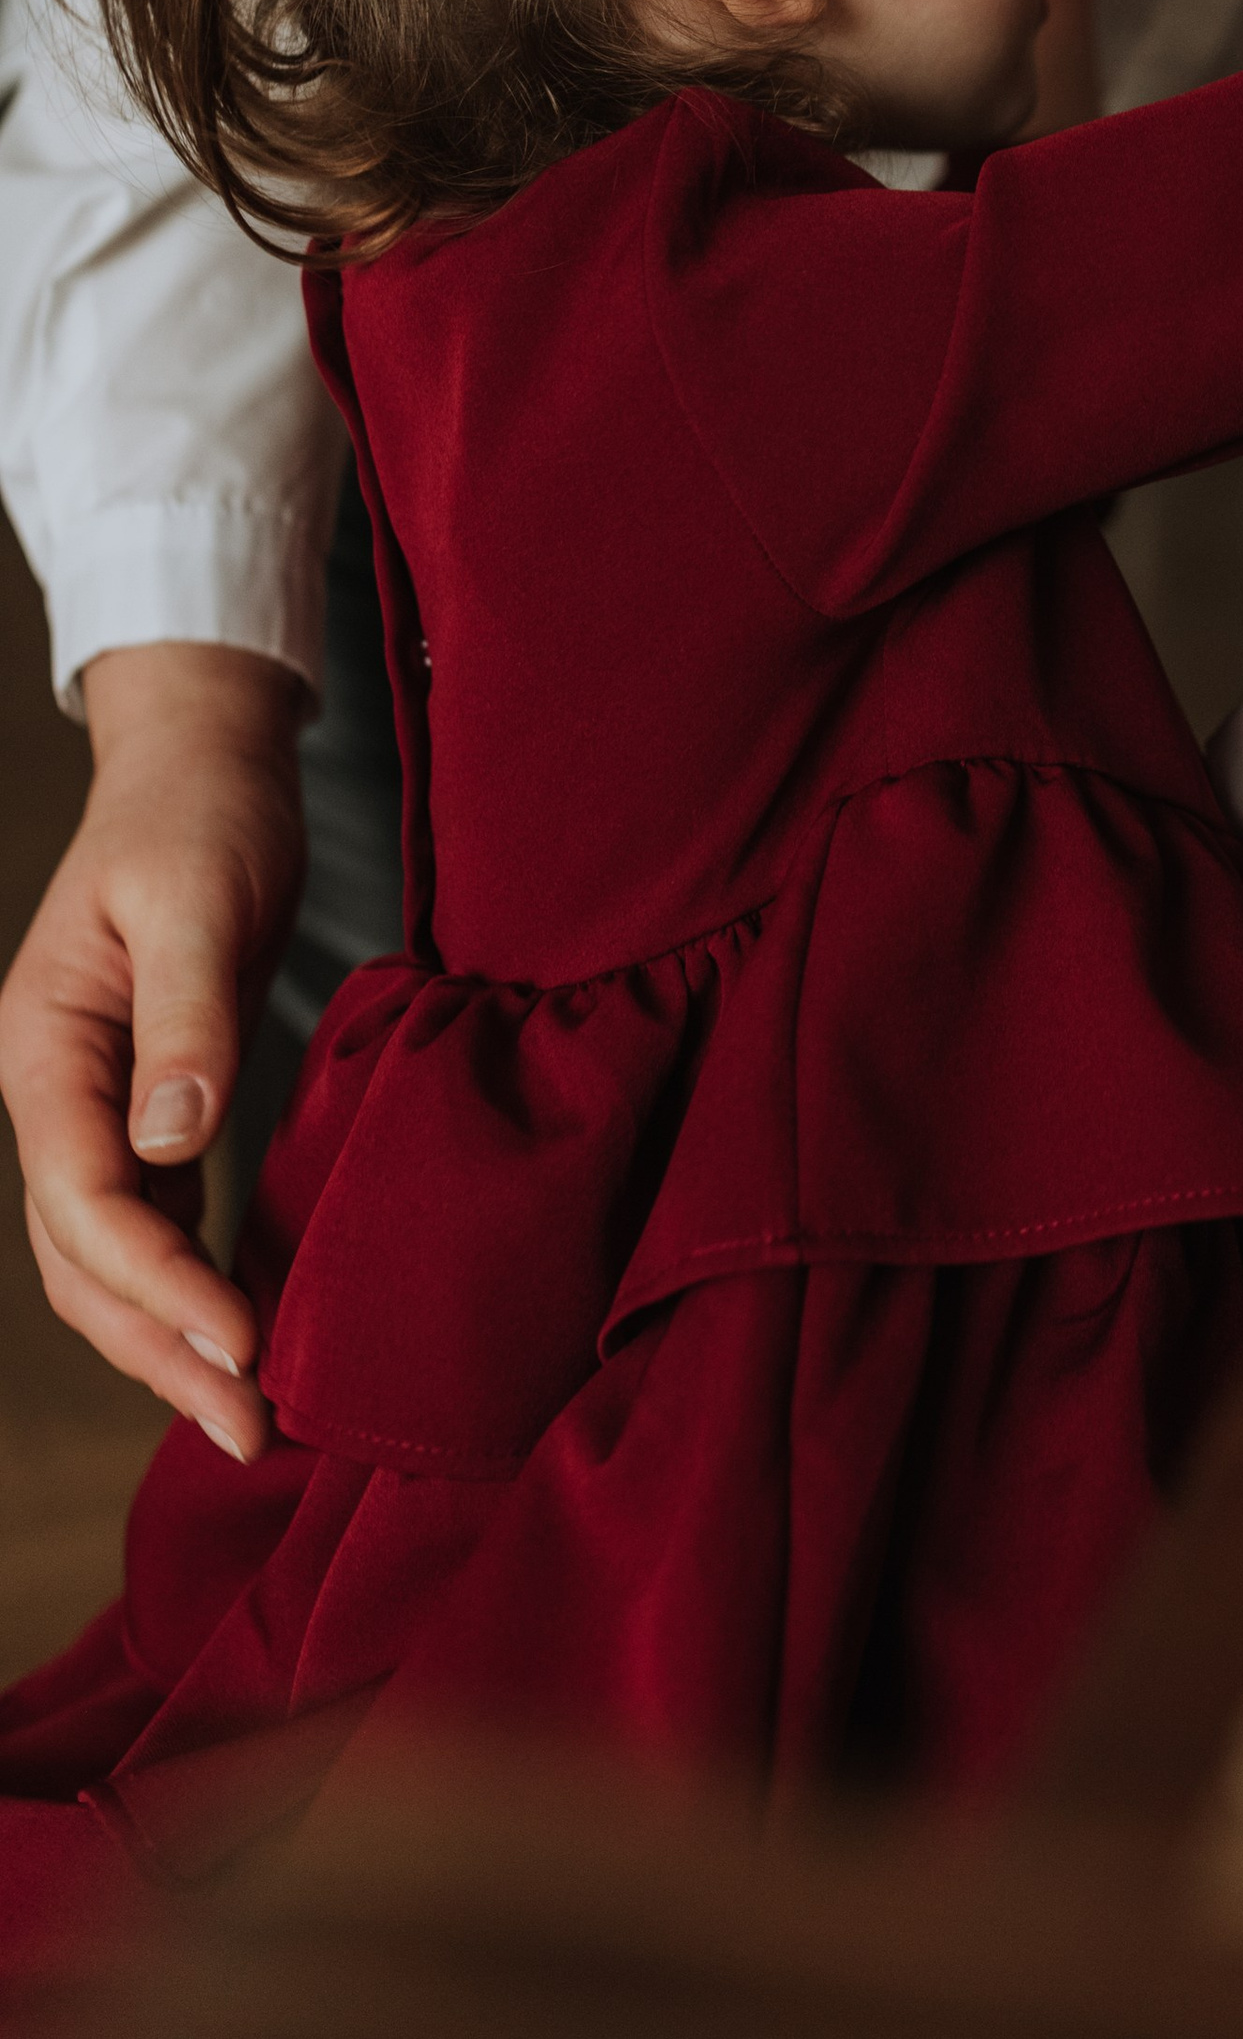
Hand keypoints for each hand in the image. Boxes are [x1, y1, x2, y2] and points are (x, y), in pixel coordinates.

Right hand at [0, 644, 304, 1462]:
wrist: (207, 762)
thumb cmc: (200, 814)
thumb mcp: (197, 901)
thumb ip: (185, 1021)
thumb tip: (170, 1139)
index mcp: (45, 1048)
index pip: (80, 1195)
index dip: (153, 1278)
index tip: (237, 1337)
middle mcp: (58, 1091)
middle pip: (85, 1253)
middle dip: (159, 1346)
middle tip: (251, 1424)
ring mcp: (99, 1104)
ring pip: (114, 1254)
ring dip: (173, 1335)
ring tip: (252, 1411)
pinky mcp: (155, 1101)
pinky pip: (158, 1218)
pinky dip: (194, 1280)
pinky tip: (249, 1328)